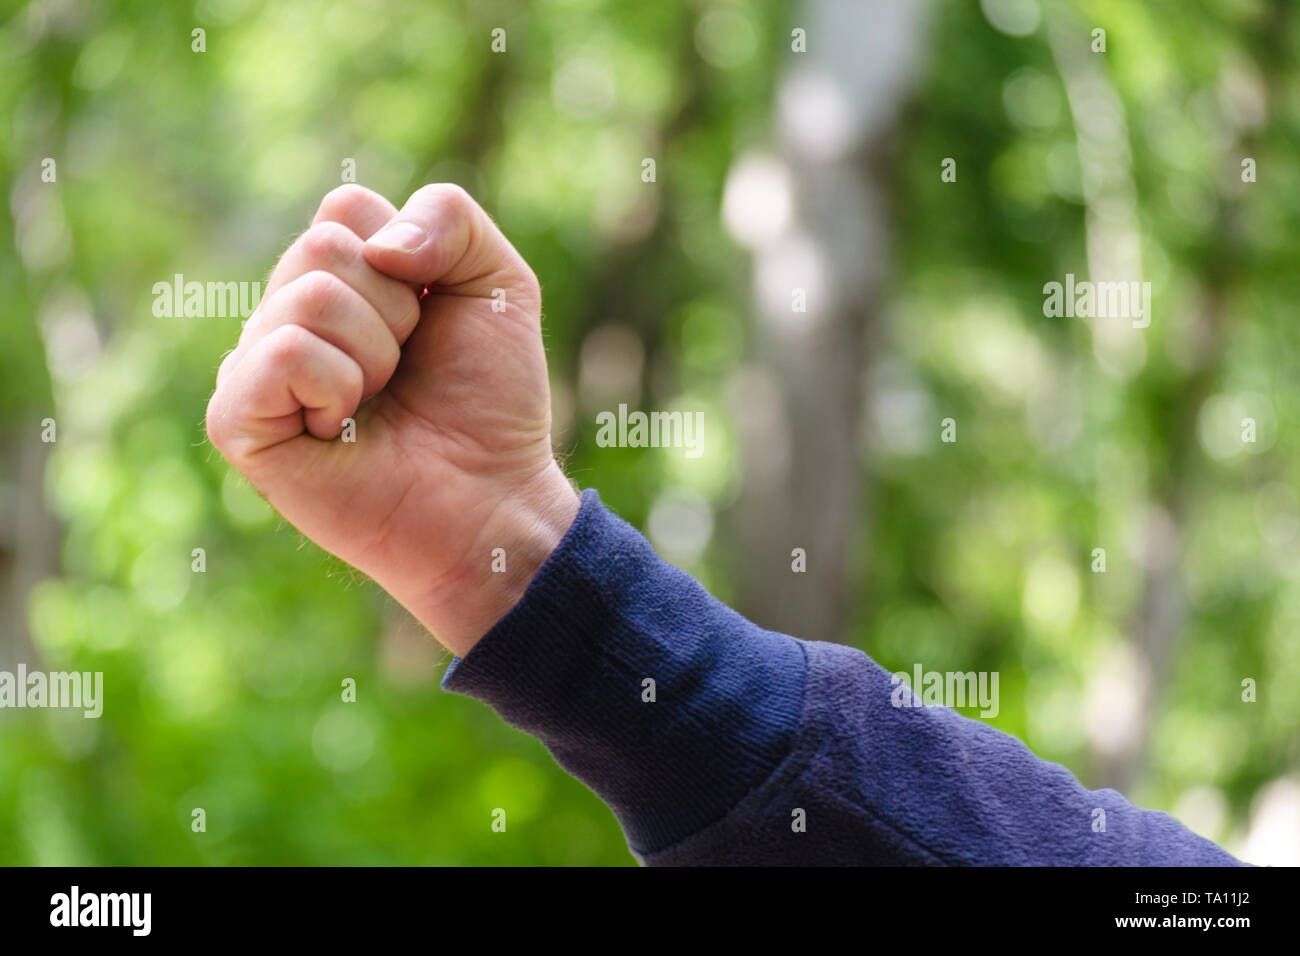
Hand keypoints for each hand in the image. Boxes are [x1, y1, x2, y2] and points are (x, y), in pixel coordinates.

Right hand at [206, 184, 578, 655]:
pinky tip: (344, 430)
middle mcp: (288, 315)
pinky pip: (282, 353)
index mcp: (338, 277)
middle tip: (406, 370)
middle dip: (397, 310)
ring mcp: (256, 366)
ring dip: (376, 354)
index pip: (346, 207)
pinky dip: (336, 385)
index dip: (410, 258)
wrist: (492, 497)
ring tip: (379, 403)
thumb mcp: (498, 282)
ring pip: (310, 296)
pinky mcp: (238, 420)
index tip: (432, 319)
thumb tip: (378, 246)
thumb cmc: (490, 399)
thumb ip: (448, 215)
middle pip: (323, 245)